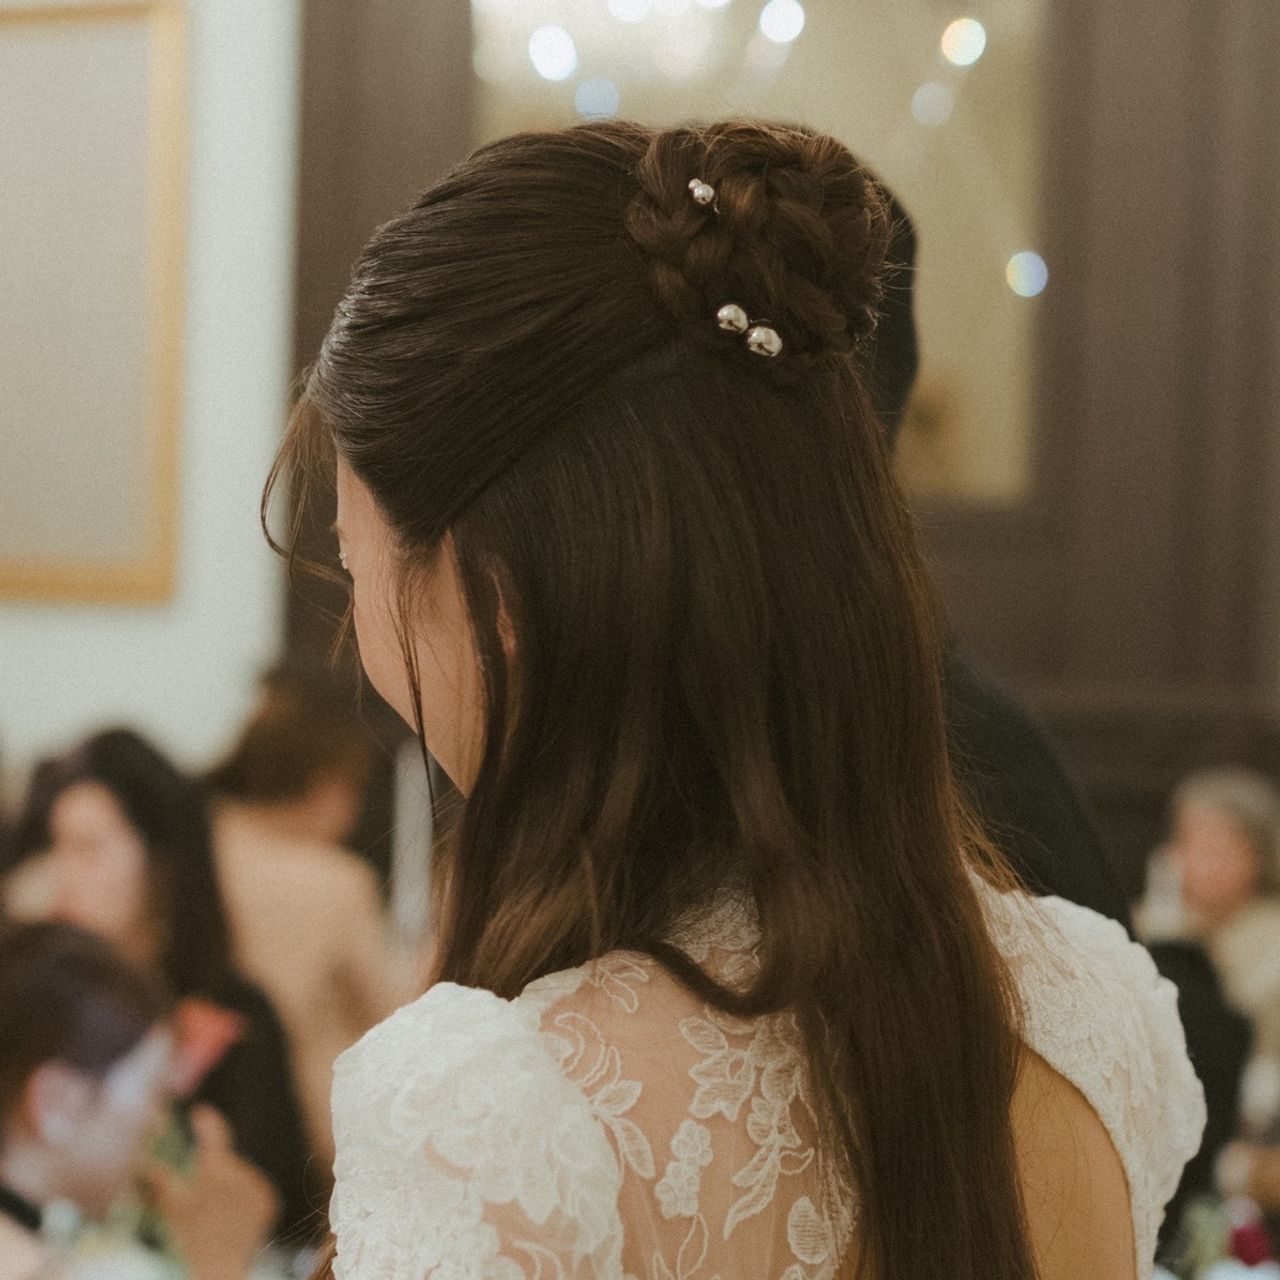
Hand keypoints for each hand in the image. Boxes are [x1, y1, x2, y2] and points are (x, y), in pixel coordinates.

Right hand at [140, 1105, 278, 1279]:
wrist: (220, 1268)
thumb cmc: (189, 1239)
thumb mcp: (172, 1207)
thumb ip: (155, 1181)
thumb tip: (136, 1162)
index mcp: (215, 1170)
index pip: (213, 1135)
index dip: (206, 1122)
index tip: (201, 1112)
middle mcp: (240, 1172)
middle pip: (224, 1161)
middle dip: (212, 1171)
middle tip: (201, 1197)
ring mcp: (257, 1186)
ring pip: (239, 1176)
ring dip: (227, 1187)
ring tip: (216, 1215)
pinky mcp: (269, 1199)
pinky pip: (253, 1190)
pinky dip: (243, 1199)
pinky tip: (233, 1219)